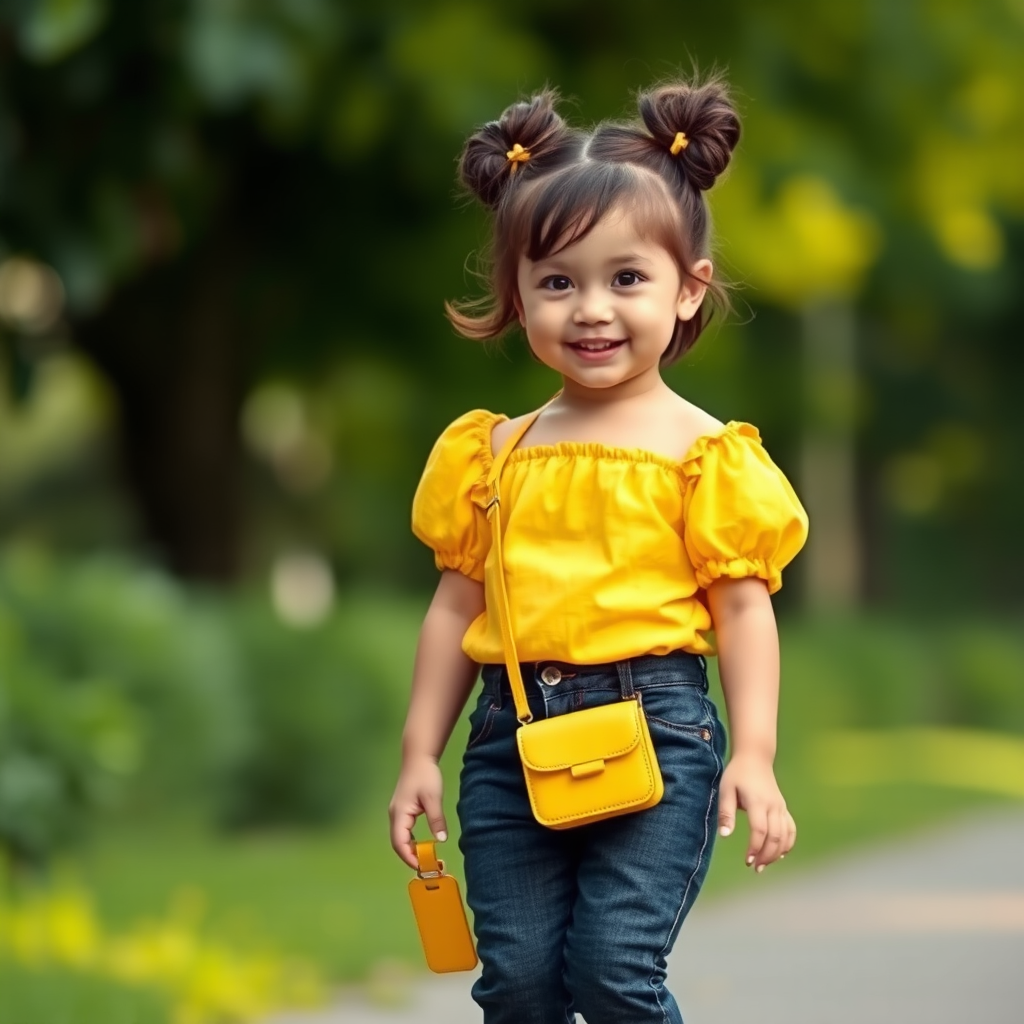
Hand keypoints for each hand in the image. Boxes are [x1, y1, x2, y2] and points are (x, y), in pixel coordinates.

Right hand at [389, 754, 447, 869]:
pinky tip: (420, 845)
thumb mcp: (433, 797)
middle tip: (425, 866)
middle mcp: (395, 816)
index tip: (422, 867)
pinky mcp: (402, 811)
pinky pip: (403, 831)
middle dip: (409, 857)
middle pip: (397, 843)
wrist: (418, 758)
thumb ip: (436, 819)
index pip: (400, 842)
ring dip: (409, 850)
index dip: (409, 857)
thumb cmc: (425, 775)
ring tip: (424, 858)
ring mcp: (397, 813)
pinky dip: (410, 841)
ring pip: (400, 838)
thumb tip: (441, 840)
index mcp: (399, 814)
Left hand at [717, 753, 795, 870]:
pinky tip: (779, 854)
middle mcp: (773, 806)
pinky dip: (788, 843)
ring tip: (764, 864)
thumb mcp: (726, 790)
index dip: (755, 848)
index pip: (760, 830)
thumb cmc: (737, 774)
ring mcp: (781, 807)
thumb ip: (726, 812)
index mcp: (758, 802)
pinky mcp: (784, 808)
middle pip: (775, 837)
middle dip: (766, 856)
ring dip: (777, 853)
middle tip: (755, 868)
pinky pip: (791, 829)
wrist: (755, 758)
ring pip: (786, 835)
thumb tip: (724, 835)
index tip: (747, 861)